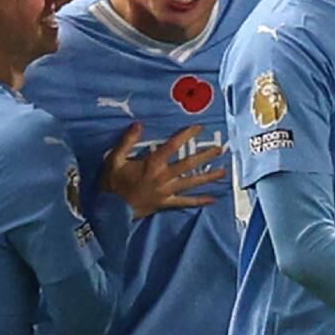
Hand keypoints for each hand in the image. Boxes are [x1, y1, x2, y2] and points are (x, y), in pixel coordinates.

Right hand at [101, 123, 226, 218]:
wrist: (110, 209)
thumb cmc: (112, 183)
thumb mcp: (114, 159)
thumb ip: (127, 141)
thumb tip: (139, 124)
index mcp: (152, 164)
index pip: (172, 146)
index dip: (186, 135)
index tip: (200, 127)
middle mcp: (163, 177)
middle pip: (188, 165)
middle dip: (205, 156)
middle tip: (221, 149)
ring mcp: (167, 191)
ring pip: (191, 183)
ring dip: (208, 177)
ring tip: (223, 172)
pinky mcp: (166, 203)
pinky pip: (185, 202)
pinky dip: (199, 201)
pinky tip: (212, 199)